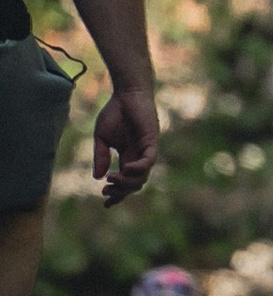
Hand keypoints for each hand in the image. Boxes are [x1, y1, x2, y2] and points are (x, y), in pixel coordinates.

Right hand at [92, 82, 159, 205]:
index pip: (125, 182)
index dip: (117, 194)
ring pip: (142, 176)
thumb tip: (97, 178)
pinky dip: (138, 168)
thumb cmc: (115, 112)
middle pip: (135, 184)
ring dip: (127, 182)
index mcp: (127, 157)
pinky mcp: (152, 141)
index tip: (105, 203)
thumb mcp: (102, 138)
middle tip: (106, 192)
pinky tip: (125, 169)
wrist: (126, 92)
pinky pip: (149, 161)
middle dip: (120, 192)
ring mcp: (146, 150)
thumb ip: (100, 156)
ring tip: (112, 180)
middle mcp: (138, 156)